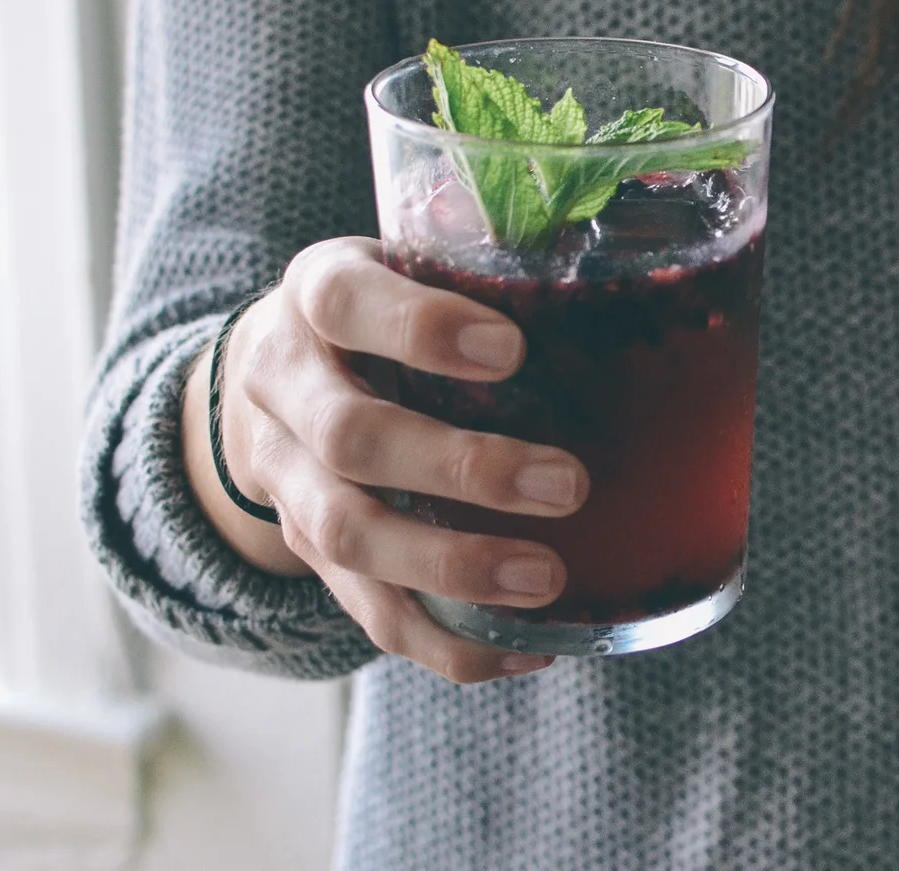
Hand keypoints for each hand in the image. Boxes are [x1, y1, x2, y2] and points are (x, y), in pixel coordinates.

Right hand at [179, 237, 588, 683]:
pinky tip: (529, 648)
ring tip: (549, 580)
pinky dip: (447, 642)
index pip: (348, 303)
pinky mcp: (309, 555)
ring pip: (350, 536)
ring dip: (453, 565)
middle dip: (463, 469)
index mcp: (316, 293)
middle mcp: (284, 386)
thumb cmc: (385, 304)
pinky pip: (368, 612)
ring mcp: (286, 479)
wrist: (270, 374)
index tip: (511, 351)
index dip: (421, 328)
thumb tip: (628, 250)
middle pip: (353, 439)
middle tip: (568, 485)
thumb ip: (488, 257)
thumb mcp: (411, 254)